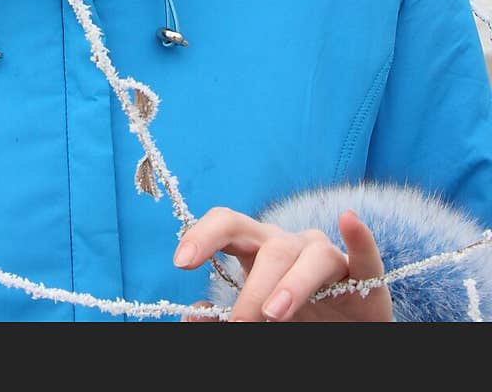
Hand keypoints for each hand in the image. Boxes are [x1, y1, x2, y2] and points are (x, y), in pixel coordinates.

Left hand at [175, 206, 393, 321]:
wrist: (344, 323)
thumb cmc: (292, 313)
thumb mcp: (254, 313)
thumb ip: (223, 314)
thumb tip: (193, 314)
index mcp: (257, 247)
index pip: (227, 224)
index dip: (203, 236)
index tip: (182, 262)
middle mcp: (290, 243)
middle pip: (269, 247)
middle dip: (252, 288)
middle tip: (239, 324)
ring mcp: (328, 254)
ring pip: (310, 257)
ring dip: (291, 284)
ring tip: (273, 313)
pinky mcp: (363, 273)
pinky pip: (363, 252)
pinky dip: (358, 237)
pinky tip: (349, 221)